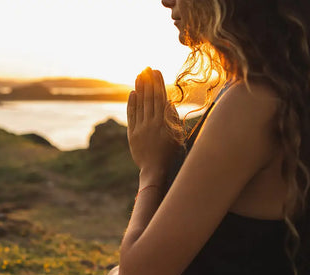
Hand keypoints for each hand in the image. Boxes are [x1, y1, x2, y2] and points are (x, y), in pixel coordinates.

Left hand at [127, 67, 182, 181]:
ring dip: (140, 89)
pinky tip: (132, 93)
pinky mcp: (132, 134)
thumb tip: (168, 102)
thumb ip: (173, 119)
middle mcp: (152, 123)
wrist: (155, 171)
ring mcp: (141, 128)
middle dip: (148, 82)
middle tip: (147, 68)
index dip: (158, 83)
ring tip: (139, 76)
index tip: (156, 71)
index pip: (160, 98)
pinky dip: (132, 103)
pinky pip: (132, 115)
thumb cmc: (171, 155)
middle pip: (149, 98)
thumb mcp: (177, 137)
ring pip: (140, 104)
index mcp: (164, 123)